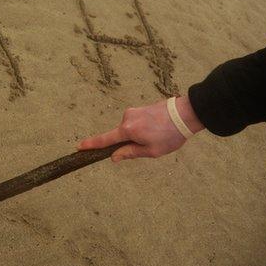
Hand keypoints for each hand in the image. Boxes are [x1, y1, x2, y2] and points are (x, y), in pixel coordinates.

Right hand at [78, 94, 204, 160]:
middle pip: (120, 135)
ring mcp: (133, 111)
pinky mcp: (140, 108)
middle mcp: (126, 118)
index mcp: (127, 130)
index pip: (104, 140)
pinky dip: (143, 129)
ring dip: (139, 136)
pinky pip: (135, 123)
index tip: (79, 147)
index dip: (92, 145)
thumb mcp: (151, 151)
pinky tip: (158, 130)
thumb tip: (113, 157)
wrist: (186, 114)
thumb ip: (130, 153)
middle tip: (152, 146)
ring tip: (159, 136)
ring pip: (129, 129)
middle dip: (130, 143)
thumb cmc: (170, 135)